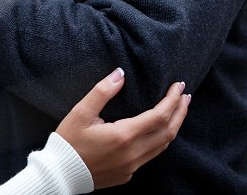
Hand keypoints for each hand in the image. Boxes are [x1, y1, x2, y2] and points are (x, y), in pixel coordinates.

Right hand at [56, 68, 189, 189]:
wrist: (60, 173)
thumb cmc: (69, 141)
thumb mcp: (80, 112)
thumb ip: (102, 91)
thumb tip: (120, 73)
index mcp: (123, 135)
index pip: (159, 116)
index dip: (172, 100)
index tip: (178, 86)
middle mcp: (133, 153)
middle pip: (168, 132)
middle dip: (180, 112)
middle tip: (186, 95)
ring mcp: (132, 166)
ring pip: (162, 146)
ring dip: (173, 126)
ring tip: (178, 111)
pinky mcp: (128, 174)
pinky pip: (151, 155)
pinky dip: (160, 140)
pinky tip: (157, 131)